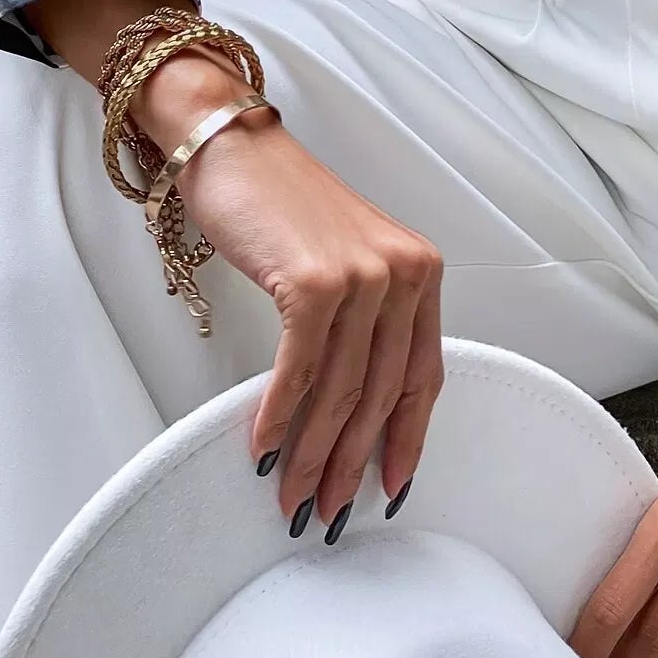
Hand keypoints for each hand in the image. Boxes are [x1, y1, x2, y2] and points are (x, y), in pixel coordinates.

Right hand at [134, 52, 444, 528]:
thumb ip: (363, 326)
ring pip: (343, 389)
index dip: (407, 439)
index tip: (391, 489)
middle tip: (328, 511)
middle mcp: (405, 272)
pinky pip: (301, 367)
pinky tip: (262, 446)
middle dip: (352, 462)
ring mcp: (363, 274)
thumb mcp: (345, 263)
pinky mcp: (315, 279)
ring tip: (290, 495)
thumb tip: (351, 415)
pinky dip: (280, 414)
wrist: (233, 146)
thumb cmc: (282, 207)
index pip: (424, 374)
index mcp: (420, 272)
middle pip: (382, 392)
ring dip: (312, 452)